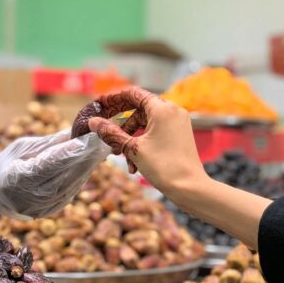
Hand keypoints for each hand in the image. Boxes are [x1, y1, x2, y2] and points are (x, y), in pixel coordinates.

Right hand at [0, 129, 110, 218]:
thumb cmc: (8, 163)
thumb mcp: (22, 147)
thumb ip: (49, 143)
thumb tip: (74, 131)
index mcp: (19, 177)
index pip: (50, 162)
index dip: (71, 150)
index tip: (88, 138)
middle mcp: (33, 195)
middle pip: (67, 173)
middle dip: (87, 155)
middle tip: (104, 138)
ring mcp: (45, 205)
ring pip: (74, 182)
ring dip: (90, 164)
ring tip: (102, 147)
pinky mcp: (54, 209)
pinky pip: (73, 188)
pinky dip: (83, 174)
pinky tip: (92, 161)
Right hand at [87, 87, 207, 194]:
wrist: (190, 188)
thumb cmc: (163, 166)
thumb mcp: (132, 149)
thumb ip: (111, 133)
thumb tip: (93, 122)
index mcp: (162, 109)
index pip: (133, 94)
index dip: (114, 99)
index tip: (100, 106)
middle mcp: (172, 111)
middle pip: (138, 110)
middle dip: (121, 127)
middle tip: (107, 137)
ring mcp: (177, 123)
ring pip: (145, 124)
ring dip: (130, 139)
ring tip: (122, 157)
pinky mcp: (179, 134)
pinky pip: (155, 132)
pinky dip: (143, 143)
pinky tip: (135, 163)